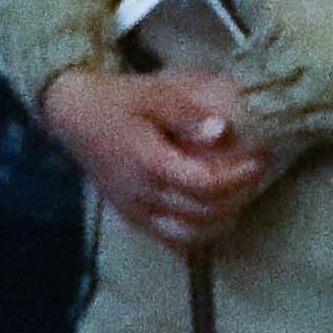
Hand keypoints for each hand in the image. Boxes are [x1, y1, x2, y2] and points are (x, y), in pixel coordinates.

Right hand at [40, 63, 272, 254]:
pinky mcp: (131, 217)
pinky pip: (170, 240)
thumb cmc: (118, 100)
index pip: (204, 184)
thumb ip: (187, 113)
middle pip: (203, 212)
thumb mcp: (154, 93)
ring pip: (189, 235)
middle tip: (258, 174)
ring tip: (242, 195)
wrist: (72, 114)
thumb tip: (221, 131)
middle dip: (239, 195)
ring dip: (222, 220)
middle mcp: (141, 195)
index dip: (239, 176)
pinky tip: (215, 216)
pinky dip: (198, 234)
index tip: (259, 158)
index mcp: (148, 163)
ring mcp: (134, 211)